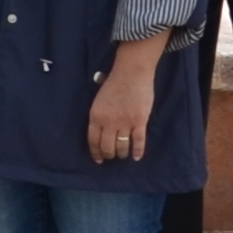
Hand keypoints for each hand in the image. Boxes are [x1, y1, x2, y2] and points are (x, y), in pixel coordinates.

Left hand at [87, 34, 164, 163]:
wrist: (132, 73)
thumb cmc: (114, 83)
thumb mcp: (98, 100)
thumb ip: (99, 116)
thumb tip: (101, 132)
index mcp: (95, 116)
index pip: (93, 141)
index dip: (96, 153)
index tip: (98, 159)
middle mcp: (108, 122)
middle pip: (107, 147)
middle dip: (109, 155)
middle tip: (112, 157)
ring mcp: (125, 123)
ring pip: (122, 147)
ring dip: (122, 154)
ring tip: (123, 155)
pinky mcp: (139, 122)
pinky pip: (138, 142)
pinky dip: (137, 152)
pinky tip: (136, 157)